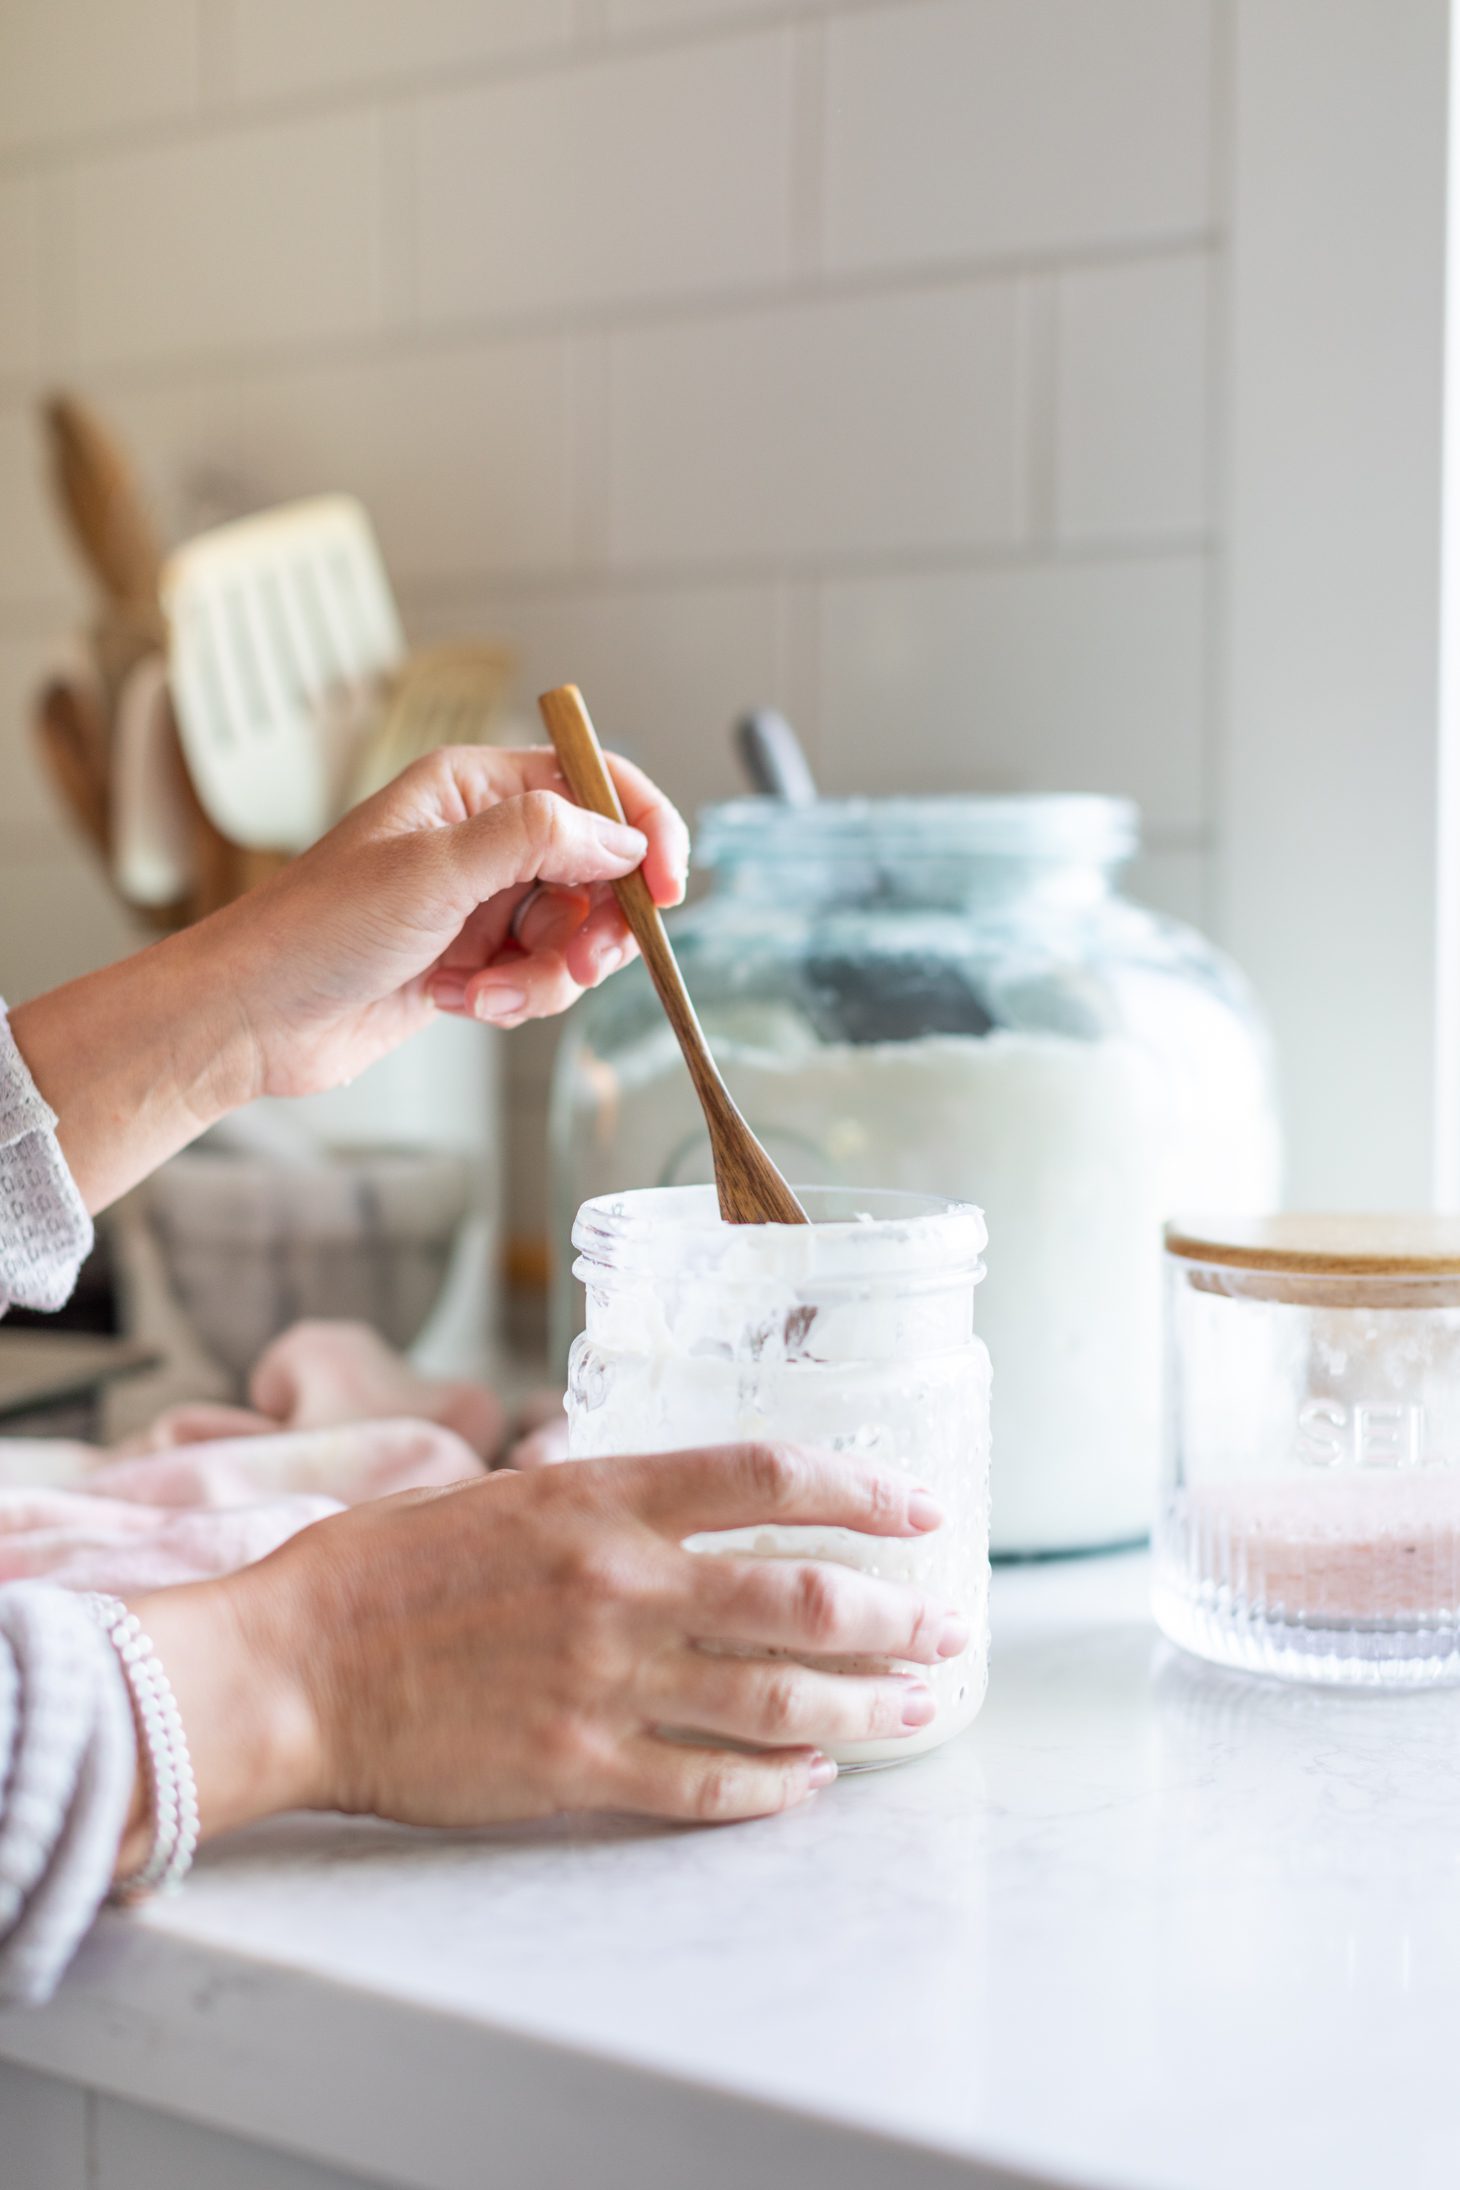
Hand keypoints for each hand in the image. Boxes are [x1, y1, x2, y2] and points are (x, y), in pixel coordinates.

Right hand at [132, 1444, 964, 1846]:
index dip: (861, 1489)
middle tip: (946, 1629)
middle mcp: (620, 1581)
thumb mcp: (501, 1493)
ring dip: (862, 1706)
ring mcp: (605, 1678)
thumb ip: (598, 1500)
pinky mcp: (577, 1765)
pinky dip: (774, 1787)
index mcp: (600, 1496)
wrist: (294, 1665)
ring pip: (776, 1697)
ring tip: (914, 1709)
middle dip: (894, 1615)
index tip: (919, 1506)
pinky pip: (707, 1784)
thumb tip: (677, 1505)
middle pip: (802, 1596)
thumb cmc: (382, 1570)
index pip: (766, 1475)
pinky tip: (811, 1781)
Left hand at [220, 744, 688, 1100]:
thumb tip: (621, 837)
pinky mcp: (474, 961)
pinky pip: (539, 977)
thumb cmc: (318, 928)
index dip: (643, 827)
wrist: (255, 1017)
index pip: (591, 782)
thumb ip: (534, 839)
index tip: (669, 886)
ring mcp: (480, 902)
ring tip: (488, 993)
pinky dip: (513, 998)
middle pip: (598, 868)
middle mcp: (482, 837)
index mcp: (471, 787)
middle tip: (584, 962)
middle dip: (597, 924)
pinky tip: (457, 1002)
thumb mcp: (433, 871)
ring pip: (573, 934)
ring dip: (546, 974)